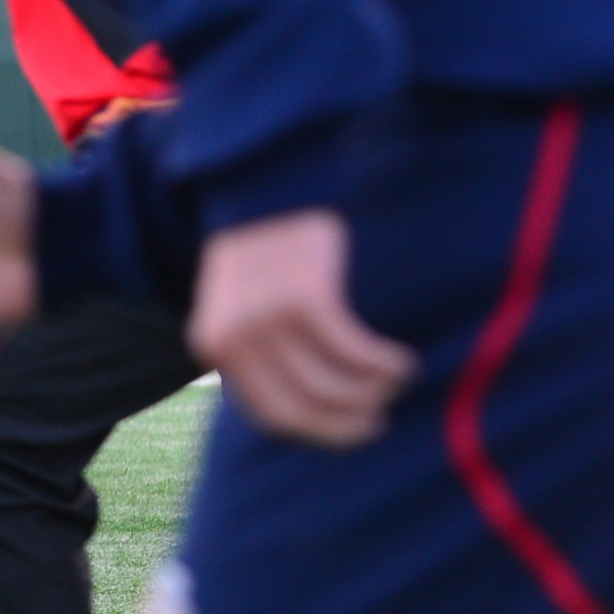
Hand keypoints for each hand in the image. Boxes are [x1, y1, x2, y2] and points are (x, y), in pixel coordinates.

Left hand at [188, 209, 414, 448]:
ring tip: (396, 378)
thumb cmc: (264, 251)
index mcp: (214, 343)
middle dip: (349, 422)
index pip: (272, 415)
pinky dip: (384, 364)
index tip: (355, 429)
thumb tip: (315, 409)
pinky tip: (399, 359)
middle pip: (303, 408)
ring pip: (332, 386)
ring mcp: (267, 316)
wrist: (269, 183)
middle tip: (381, 414)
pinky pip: (354, 351)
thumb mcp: (242, 304)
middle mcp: (234, 336)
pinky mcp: (305, 295)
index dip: (320, 431)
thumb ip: (262, 351)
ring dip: (374, 392)